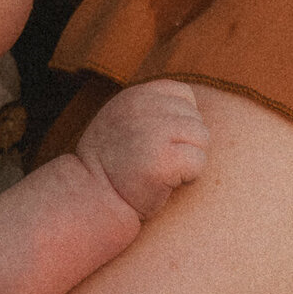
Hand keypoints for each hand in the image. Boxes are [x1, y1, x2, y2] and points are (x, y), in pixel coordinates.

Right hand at [74, 79, 208, 219]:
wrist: (90, 198)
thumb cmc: (112, 166)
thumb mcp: (121, 121)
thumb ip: (149, 110)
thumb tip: (189, 108)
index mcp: (135, 95)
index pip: (184, 95)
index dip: (180, 122)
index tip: (159, 143)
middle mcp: (144, 106)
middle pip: (196, 118)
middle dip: (185, 143)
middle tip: (157, 161)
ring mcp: (154, 130)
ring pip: (202, 138)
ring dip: (188, 160)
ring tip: (161, 171)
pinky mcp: (163, 158)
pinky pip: (198, 161)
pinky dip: (189, 177)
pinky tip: (165, 182)